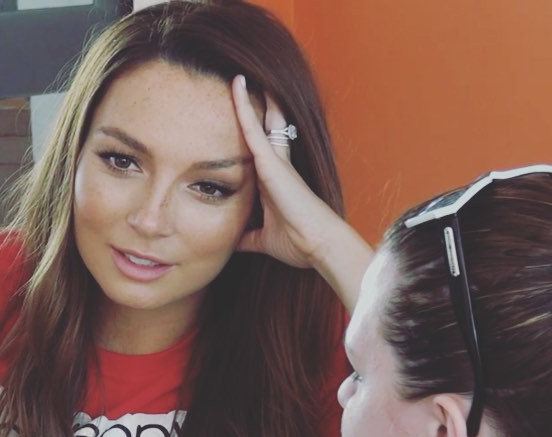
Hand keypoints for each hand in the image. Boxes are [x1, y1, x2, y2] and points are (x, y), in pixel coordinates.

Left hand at [231, 74, 338, 268]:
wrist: (317, 244)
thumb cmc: (298, 242)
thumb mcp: (263, 239)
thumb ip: (248, 236)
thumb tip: (235, 241)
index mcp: (275, 184)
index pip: (262, 152)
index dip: (254, 134)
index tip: (245, 120)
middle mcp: (277, 168)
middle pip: (266, 130)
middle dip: (258, 110)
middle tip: (245, 85)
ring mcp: (276, 163)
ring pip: (260, 123)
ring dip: (251, 100)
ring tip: (238, 75)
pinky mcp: (273, 163)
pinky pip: (253, 129)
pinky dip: (243, 107)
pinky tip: (236, 85)